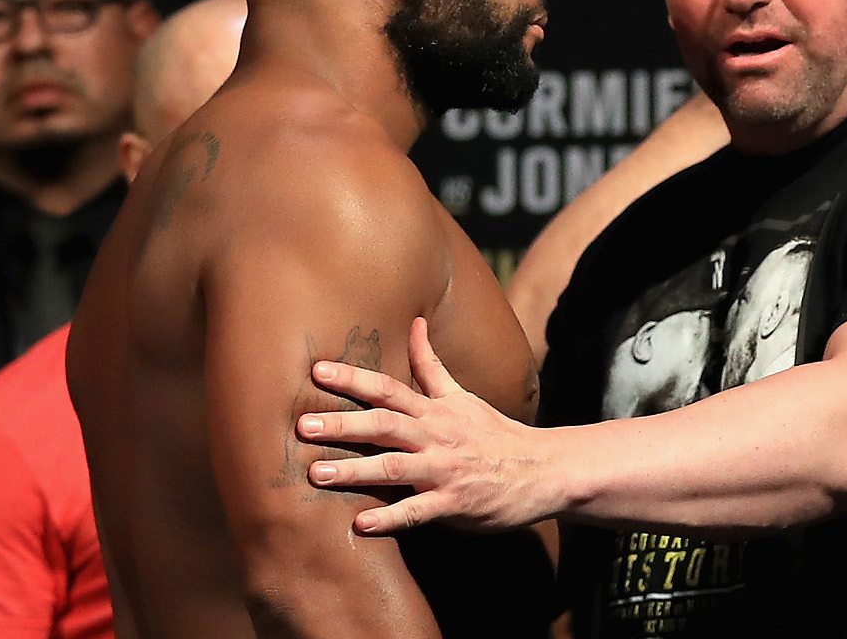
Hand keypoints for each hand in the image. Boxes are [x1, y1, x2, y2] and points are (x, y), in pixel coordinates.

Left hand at [297, 317, 562, 534]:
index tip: (316, 371)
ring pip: (396, 468)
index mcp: (435, 410)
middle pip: (386, 424)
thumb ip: (431, 364)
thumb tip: (415, 322)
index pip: (389, 388)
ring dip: (355, 471)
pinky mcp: (455, 503)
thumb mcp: (462, 396)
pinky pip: (419, 512)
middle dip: (343, 424)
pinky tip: (361, 524)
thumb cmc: (494, 434)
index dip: (353, 379)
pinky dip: (391, 518)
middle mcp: (437, 436)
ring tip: (316, 475)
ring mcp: (446, 470)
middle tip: (303, 426)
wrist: (543, 470)